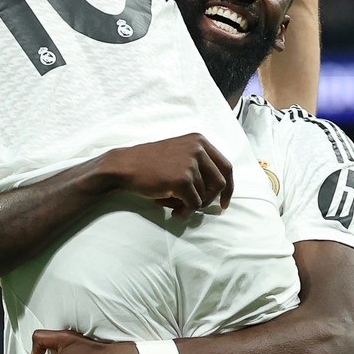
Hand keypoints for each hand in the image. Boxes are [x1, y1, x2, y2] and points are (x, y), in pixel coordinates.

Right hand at [94, 133, 232, 216]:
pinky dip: (185, 212)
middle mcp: (198, 149)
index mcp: (199, 141)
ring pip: (204, 196)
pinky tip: (174, 211)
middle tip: (195, 207)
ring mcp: (191, 163)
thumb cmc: (149, 163)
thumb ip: (199, 165)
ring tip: (173, 203)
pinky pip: (194, 204)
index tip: (224, 202)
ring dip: (190, 205)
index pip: (226, 166)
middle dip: (210, 200)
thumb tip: (219, 191)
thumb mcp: (179, 153)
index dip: (228, 187)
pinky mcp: (183, 179)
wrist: (125, 166)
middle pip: (220, 183)